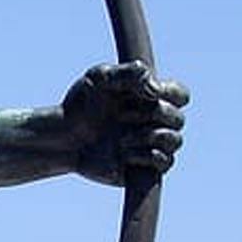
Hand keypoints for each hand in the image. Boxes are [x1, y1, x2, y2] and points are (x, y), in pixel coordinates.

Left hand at [61, 61, 188, 185]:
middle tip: (122, 115)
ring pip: (174, 141)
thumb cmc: (80, 105)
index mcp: (149, 98)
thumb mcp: (99, 78)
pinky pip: (164, 162)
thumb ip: (127, 74)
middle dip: (153, 115)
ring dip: (149, 136)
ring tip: (122, 138)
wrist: (62, 138)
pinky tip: (123, 152)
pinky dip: (146, 156)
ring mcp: (151, 145)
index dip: (171, 93)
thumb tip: (155, 88)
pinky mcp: (144, 167)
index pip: (180, 94)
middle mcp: (154, 122)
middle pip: (178, 118)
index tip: (149, 93)